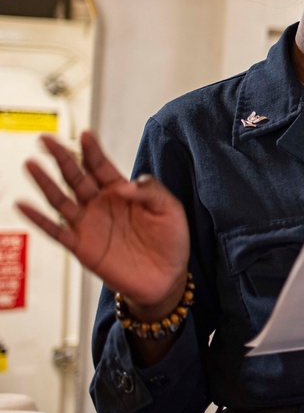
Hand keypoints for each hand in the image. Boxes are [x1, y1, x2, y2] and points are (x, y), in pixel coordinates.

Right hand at [16, 131, 189, 314]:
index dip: (92, 150)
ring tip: (32, 164)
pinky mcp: (82, 246)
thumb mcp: (170, 209)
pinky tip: (25, 206)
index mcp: (122, 191)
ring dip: (45, 182)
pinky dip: (39, 219)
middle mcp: (101, 204)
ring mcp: (89, 224)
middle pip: (76, 176)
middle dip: (62, 157)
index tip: (85, 134)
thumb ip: (152, 191)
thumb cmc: (170, 241)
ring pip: (61, 199)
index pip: (102, 165)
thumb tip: (126, 185)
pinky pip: (56, 230)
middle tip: (46, 139)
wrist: (167, 278)